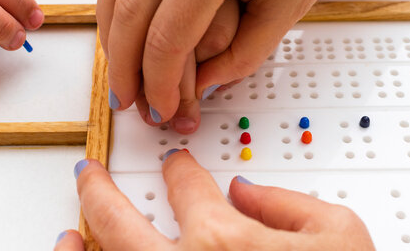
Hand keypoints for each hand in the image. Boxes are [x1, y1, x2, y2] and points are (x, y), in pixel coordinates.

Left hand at [55, 150, 374, 249]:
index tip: (176, 167)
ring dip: (76, 243)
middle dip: (97, 187)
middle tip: (87, 172)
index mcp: (223, 239)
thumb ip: (290, 203)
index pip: (185, 183)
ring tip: (70, 228)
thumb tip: (247, 191)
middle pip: (115, 216)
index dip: (178, 169)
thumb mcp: (339, 236)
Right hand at [97, 0, 384, 122]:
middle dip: (123, 67)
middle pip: (128, 12)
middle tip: (127, 100)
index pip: (167, 36)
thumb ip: (241, 55)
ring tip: (119, 69)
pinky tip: (124, 25)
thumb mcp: (290, 6)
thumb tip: (201, 84)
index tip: (163, 108)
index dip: (158, 83)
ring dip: (111, 33)